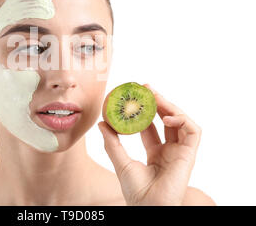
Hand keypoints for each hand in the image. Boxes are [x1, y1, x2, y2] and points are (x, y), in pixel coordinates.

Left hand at [98, 84, 201, 205]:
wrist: (148, 208)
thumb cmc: (136, 192)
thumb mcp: (121, 162)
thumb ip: (112, 143)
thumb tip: (102, 123)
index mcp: (156, 154)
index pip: (151, 127)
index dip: (144, 112)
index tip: (135, 97)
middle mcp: (170, 151)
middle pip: (167, 120)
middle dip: (158, 103)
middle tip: (146, 88)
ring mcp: (180, 152)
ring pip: (181, 121)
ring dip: (169, 106)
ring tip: (154, 96)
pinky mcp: (190, 155)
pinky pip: (193, 131)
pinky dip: (183, 119)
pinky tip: (167, 116)